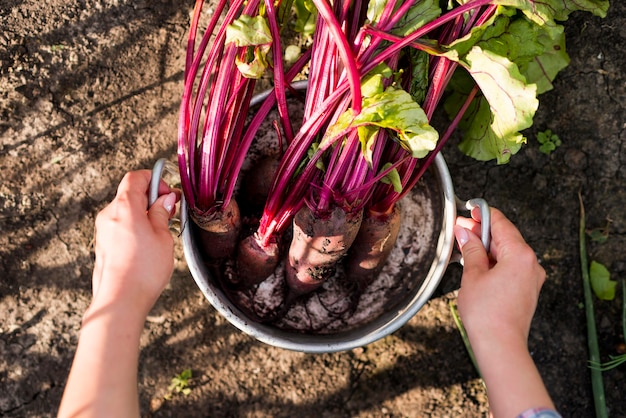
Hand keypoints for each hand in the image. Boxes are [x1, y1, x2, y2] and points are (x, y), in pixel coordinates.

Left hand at [90, 170, 179, 316]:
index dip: (155, 180)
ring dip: (144, 214)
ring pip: (126, 211)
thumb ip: (162, 214)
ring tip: (162, 231)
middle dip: (152, 199)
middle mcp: (109, 215)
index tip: (169, 192)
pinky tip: (149, 244)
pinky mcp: (103, 245)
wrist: (121, 301)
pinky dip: (135, 227)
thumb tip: (164, 201)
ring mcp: (103, 231)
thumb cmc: (143, 270)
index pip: (135, 178)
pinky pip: (120, 226)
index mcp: (124, 207)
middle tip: (170, 212)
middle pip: (130, 194)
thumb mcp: (163, 237)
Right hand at [454, 207, 544, 346]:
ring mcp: (531, 277)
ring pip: (508, 251)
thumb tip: (465, 233)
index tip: (469, 209)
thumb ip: (471, 249)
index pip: (500, 223)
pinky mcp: (527, 289)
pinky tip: (477, 263)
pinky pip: (511, 266)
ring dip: (487, 247)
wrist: (500, 346)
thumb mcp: (473, 275)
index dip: (482, 214)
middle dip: (481, 232)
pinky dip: (495, 261)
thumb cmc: (487, 314)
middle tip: (460, 230)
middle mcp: (531, 263)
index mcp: (520, 254)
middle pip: (505, 236)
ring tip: (465, 248)